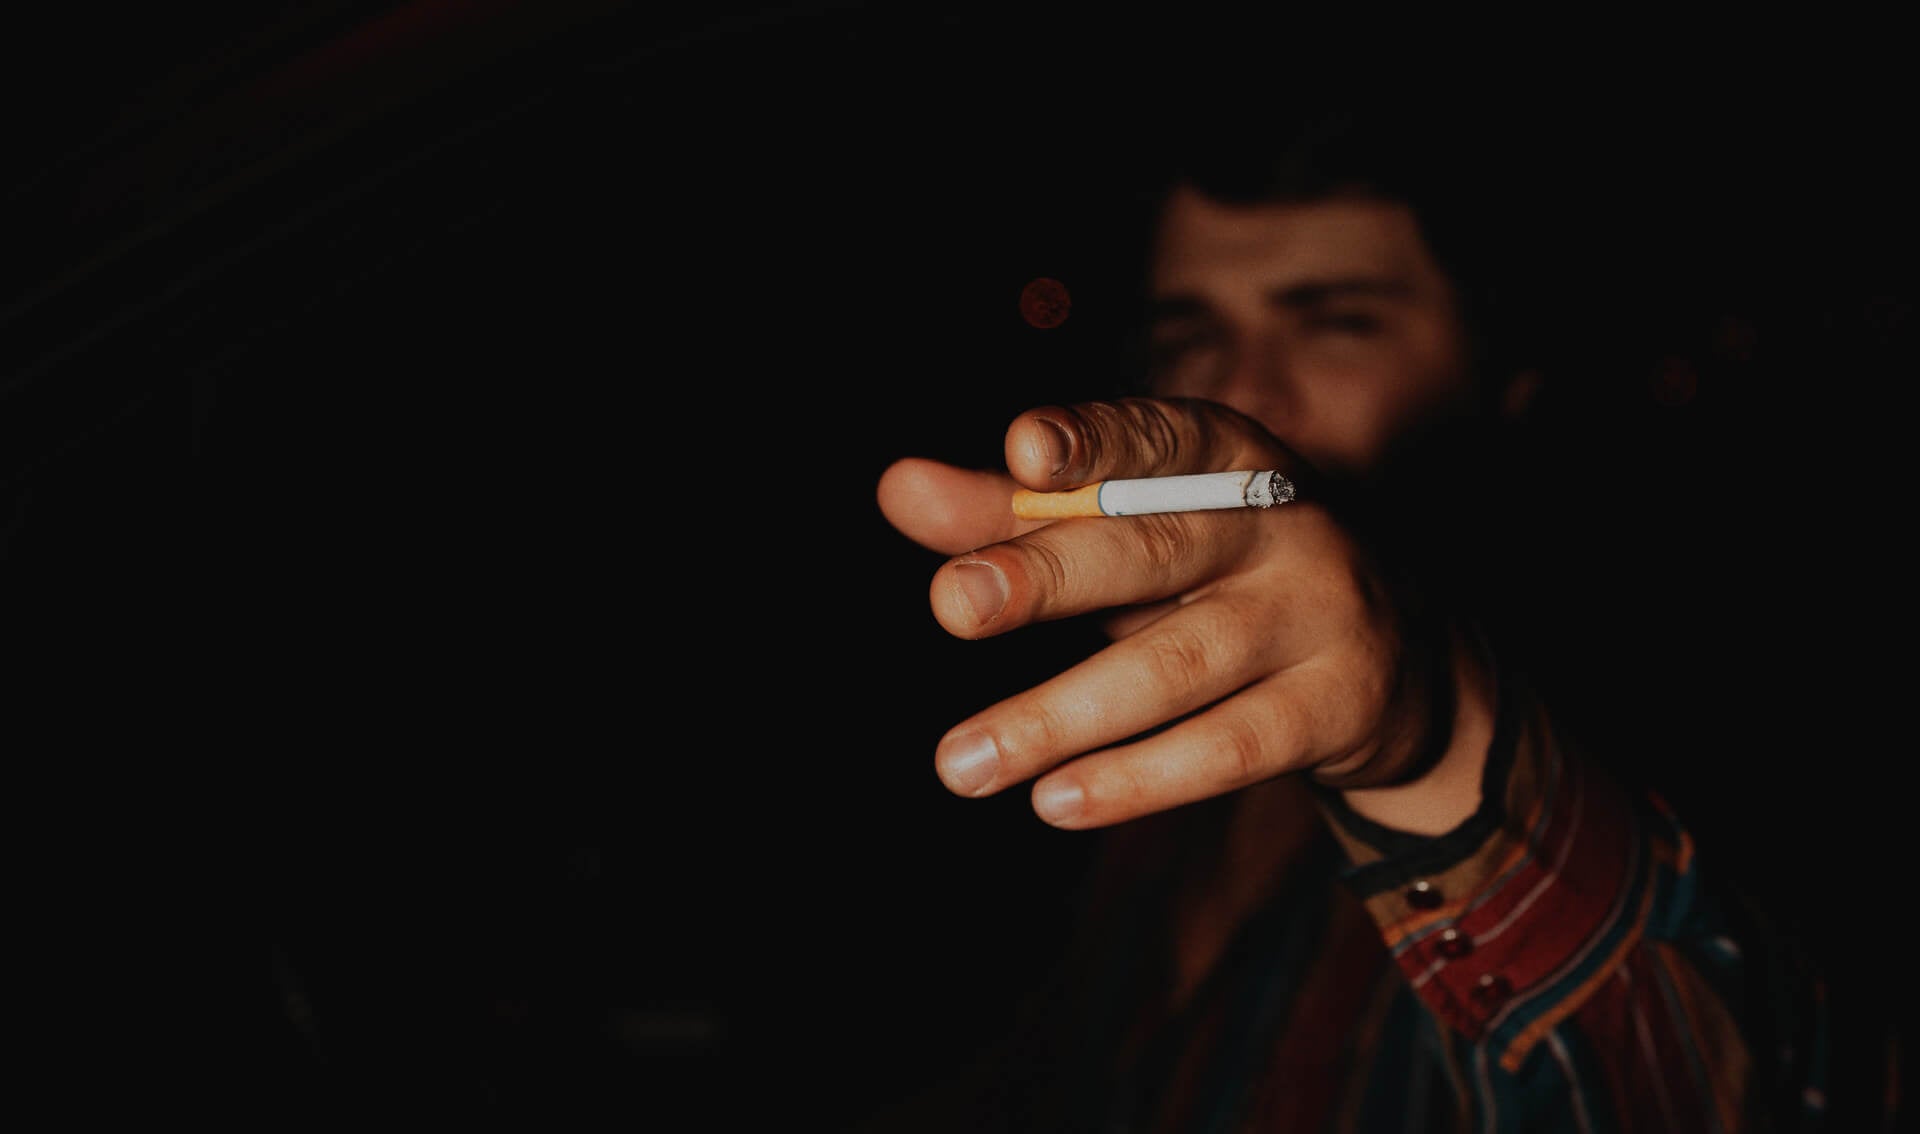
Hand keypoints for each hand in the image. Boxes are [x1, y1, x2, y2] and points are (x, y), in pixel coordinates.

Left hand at [877, 397, 1493, 831]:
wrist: (1401, 653)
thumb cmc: (1223, 570)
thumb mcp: (1136, 529)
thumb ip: (1016, 511)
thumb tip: (895, 487)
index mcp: (1222, 455)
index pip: (1155, 436)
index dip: (1093, 442)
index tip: (1023, 452)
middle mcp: (1280, 523)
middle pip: (1154, 546)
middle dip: (1048, 574)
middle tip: (951, 605)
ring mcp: (1319, 614)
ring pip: (1178, 664)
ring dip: (1061, 716)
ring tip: (960, 764)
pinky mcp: (1339, 705)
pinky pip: (1232, 746)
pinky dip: (1141, 779)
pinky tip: (1056, 800)